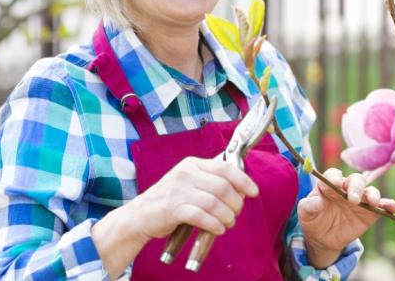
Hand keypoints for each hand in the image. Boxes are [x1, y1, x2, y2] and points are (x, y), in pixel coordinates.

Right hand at [130, 156, 259, 240]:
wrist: (141, 214)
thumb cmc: (169, 199)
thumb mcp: (189, 181)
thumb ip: (211, 181)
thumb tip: (240, 189)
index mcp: (192, 164)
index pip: (225, 167)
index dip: (243, 180)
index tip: (253, 192)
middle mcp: (186, 173)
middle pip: (223, 187)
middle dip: (236, 203)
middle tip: (235, 213)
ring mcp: (178, 191)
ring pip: (214, 203)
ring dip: (227, 216)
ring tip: (227, 223)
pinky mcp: (172, 208)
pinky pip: (201, 216)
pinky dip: (214, 225)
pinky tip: (218, 229)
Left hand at [297, 168, 394, 266]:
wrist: (323, 238)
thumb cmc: (313, 219)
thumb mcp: (305, 213)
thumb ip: (309, 205)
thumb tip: (316, 202)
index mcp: (329, 184)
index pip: (334, 175)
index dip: (335, 178)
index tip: (336, 184)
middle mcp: (346, 188)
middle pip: (355, 180)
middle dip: (356, 187)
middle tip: (352, 199)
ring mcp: (360, 199)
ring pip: (370, 191)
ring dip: (373, 194)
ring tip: (372, 202)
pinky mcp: (370, 212)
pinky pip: (381, 206)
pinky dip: (389, 204)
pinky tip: (393, 207)